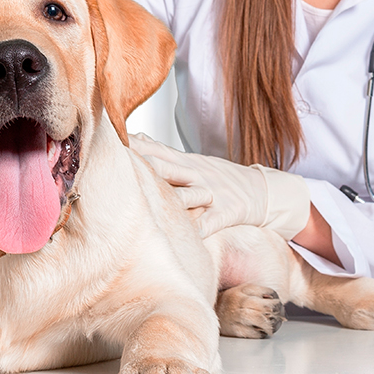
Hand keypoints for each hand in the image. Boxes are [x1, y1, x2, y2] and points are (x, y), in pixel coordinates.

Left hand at [130, 133, 310, 239]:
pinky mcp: (227, 212)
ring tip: (150, 202)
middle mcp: (196, 174)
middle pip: (168, 168)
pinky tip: (190, 236)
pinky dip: (201, 228)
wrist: (261, 190)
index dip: (135, 147)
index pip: (157, 150)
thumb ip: (162, 152)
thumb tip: (135, 137)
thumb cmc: (218, 178)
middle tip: (122, 164)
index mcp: (186, 162)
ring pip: (188, 194)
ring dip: (171, 197)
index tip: (113, 141)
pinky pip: (212, 222)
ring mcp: (212, 193)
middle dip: (146, 166)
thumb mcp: (191, 161)